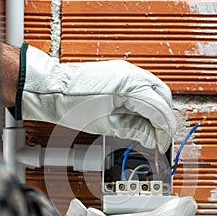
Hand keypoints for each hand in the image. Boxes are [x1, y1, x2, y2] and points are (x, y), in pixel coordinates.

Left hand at [19, 44, 175, 151]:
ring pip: (156, 91)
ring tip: (151, 129)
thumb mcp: (106, 125)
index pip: (159, 109)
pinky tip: (141, 115)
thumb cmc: (71, 105)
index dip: (164, 130)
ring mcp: (127, 71)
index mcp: (129, 85)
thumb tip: (152, 139)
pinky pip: (145, 88)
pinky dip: (147, 103)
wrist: (52, 90)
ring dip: (157, 111)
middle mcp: (132, 73)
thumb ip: (134, 130)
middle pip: (163, 97)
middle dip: (164, 119)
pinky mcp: (122, 74)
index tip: (162, 144)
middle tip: (159, 138)